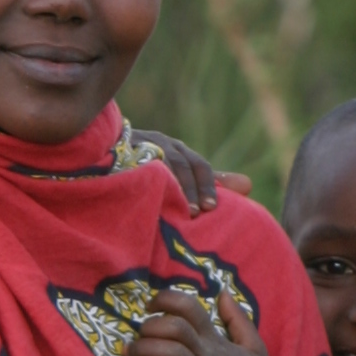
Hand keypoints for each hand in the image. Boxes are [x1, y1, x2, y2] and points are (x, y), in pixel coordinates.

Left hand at [126, 288, 296, 355]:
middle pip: (175, 326)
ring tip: (129, 354)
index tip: (149, 306)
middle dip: (149, 327)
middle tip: (136, 335)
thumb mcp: (255, 348)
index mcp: (218, 341)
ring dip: (143, 350)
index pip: (190, 307)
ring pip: (170, 351)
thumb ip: (238, 320)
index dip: (165, 300)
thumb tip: (223, 294)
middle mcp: (210, 354)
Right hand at [129, 130, 252, 212]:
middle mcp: (161, 143)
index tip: (211, 207)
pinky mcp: (119, 152)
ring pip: (159, 164)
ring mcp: (139, 146)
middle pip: (181, 163)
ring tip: (175, 211)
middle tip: (195, 212)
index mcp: (177, 150)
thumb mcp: (180, 173)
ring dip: (170, 187)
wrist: (107, 151)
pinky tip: (148, 199)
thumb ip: (210, 181)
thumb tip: (248, 184)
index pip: (198, 165)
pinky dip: (144, 180)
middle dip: (189, 188)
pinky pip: (134, 166)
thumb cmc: (150, 166)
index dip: (207, 185)